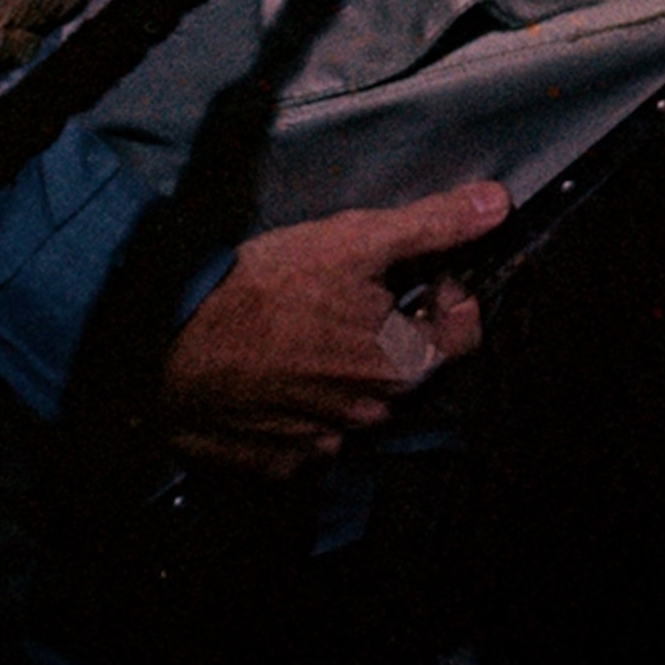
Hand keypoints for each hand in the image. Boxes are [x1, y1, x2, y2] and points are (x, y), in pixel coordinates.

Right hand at [161, 179, 510, 478]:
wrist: (165, 343)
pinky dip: (298, 401)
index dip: (445, 293)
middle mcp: (370, 415)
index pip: (463, 334)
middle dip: (391, 329)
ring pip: (354, 399)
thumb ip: (432, 226)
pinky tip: (271, 367)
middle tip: (346, 292)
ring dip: (343, 367)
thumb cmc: (264, 288)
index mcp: (402, 366)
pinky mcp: (273, 460)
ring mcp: (320, 444)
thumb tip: (499, 204)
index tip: (412, 273)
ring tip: (301, 326)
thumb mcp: (356, 239)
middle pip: (406, 366)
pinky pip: (304, 430)